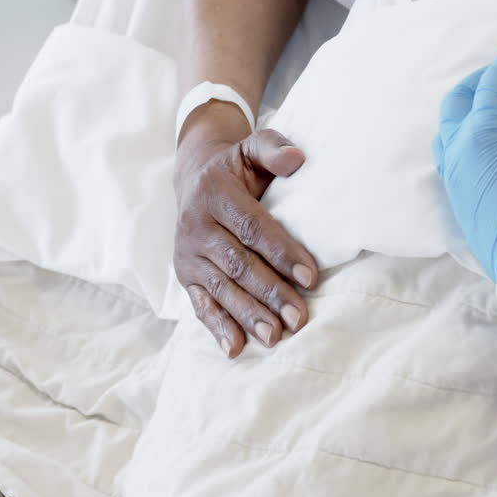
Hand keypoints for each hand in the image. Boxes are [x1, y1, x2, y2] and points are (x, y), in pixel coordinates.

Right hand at [174, 110, 317, 356]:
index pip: (252, 228)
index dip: (281, 253)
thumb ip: (274, 148)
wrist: (194, 177)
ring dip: (248, 315)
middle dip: (270, 293)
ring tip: (275, 337)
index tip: (311, 277)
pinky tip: (236, 348)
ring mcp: (187, 254)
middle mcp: (195, 226)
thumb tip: (298, 158)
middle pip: (238, 264)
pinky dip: (217, 327)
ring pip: (221, 289)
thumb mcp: (253, 147)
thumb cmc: (237, 167)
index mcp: (214, 193)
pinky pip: (201, 304)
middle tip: (299, 318)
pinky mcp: (185, 276)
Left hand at [433, 34, 496, 280]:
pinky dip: (467, 134)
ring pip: (450, 128)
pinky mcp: (458, 199)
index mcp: (481, 133)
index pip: (493, 82)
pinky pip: (452, 154)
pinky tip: (492, 142)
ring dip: (470, 108)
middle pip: (461, 100)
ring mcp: (453, 177)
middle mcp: (457, 151)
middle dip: (484, 80)